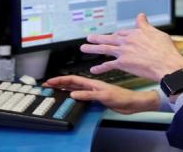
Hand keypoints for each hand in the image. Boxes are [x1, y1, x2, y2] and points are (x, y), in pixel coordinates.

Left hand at [44, 75, 159, 113]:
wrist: (135, 101)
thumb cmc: (121, 99)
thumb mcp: (102, 99)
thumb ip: (92, 96)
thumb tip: (80, 97)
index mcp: (94, 85)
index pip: (74, 81)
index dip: (61, 81)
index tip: (50, 82)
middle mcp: (95, 85)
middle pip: (73, 81)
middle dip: (59, 81)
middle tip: (47, 82)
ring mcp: (100, 90)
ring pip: (80, 85)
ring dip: (66, 84)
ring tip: (54, 84)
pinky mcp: (105, 96)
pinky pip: (91, 95)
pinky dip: (82, 94)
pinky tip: (74, 95)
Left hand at [80, 13, 182, 80]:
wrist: (166, 63)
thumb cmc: (165, 50)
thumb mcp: (157, 32)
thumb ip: (146, 25)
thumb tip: (142, 16)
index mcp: (136, 33)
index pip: (123, 32)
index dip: (117, 34)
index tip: (113, 35)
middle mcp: (127, 41)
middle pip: (110, 38)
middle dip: (99, 38)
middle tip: (90, 37)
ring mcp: (124, 52)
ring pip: (105, 49)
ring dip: (93, 48)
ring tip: (84, 47)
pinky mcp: (123, 63)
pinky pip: (109, 65)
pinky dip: (100, 67)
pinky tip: (94, 69)